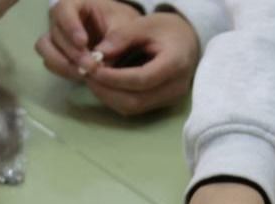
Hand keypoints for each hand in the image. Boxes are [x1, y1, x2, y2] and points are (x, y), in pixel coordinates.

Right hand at [35, 0, 141, 80]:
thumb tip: (100, 58)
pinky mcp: (57, 53)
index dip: (70, 27)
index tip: (83, 42)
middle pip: (56, 33)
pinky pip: (50, 62)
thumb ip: (117, 40)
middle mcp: (61, 19)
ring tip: (84, 73)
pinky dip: (63, 71)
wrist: (122, 34)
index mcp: (75, 4)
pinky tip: (81, 76)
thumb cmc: (122, 24)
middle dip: (72, 53)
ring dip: (62, 63)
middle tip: (90, 66)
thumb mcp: (126, 28)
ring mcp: (56, 37)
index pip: (64, 10)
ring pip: (46, 48)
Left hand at [36, 1, 198, 116]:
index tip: (91, 66)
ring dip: (108, 96)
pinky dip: (115, 98)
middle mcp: (175, 88)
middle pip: (135, 100)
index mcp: (175, 64)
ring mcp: (169, 99)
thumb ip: (122, 37)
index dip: (113, 76)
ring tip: (91, 78)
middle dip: (106, 90)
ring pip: (133, 108)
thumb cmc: (167, 29)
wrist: (188, 42)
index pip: (141, 79)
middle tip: (86, 74)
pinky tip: (103, 85)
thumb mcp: (145, 24)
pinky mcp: (161, 104)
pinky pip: (135, 108)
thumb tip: (96, 54)